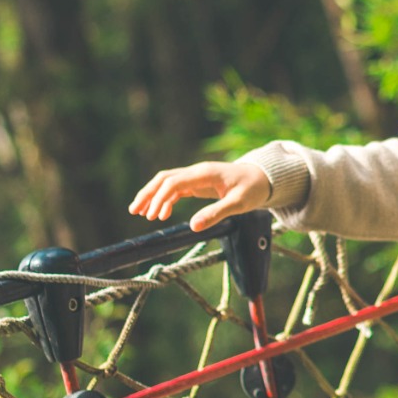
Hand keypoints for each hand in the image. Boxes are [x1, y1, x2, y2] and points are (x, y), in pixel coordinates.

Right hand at [129, 158, 272, 231]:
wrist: (263, 178)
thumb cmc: (253, 189)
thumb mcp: (239, 204)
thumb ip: (217, 213)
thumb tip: (193, 226)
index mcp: (204, 173)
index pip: (174, 182)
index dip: (160, 198)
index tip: (153, 216)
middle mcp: (197, 172)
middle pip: (164, 178)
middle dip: (148, 193)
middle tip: (134, 211)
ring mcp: (196, 176)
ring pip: (167, 182)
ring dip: (152, 195)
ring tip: (140, 213)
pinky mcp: (197, 183)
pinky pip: (175, 189)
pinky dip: (164, 199)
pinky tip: (160, 214)